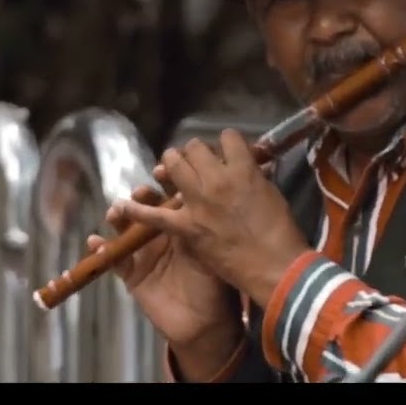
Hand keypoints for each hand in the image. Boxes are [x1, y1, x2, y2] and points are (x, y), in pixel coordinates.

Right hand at [84, 163, 239, 355]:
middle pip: (147, 208)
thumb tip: (202, 197)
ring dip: (119, 216)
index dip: (166, 182)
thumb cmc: (215, 285)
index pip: (173, 197)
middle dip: (142, 197)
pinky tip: (95, 242)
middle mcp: (163, 235)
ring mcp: (145, 253)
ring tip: (117, 212)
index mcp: (186, 225)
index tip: (163, 170)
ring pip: (126, 228)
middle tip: (142, 192)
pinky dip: (101, 250)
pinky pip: (112, 259)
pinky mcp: (131, 273)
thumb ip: (204, 228)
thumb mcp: (212, 253)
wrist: (206, 323)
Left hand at [111, 129, 308, 307]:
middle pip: (195, 148)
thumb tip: (252, 168)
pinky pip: (153, 215)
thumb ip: (256, 178)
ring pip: (172, 168)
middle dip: (195, 150)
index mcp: (244, 169)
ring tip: (169, 169)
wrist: (273, 265)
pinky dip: (137, 210)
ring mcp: (197, 201)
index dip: (226, 142)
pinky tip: (123, 205)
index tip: (227, 149)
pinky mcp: (185, 226)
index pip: (229, 138)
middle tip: (197, 158)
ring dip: (171, 165)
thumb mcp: (274, 195)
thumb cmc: (281, 231)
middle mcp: (217, 179)